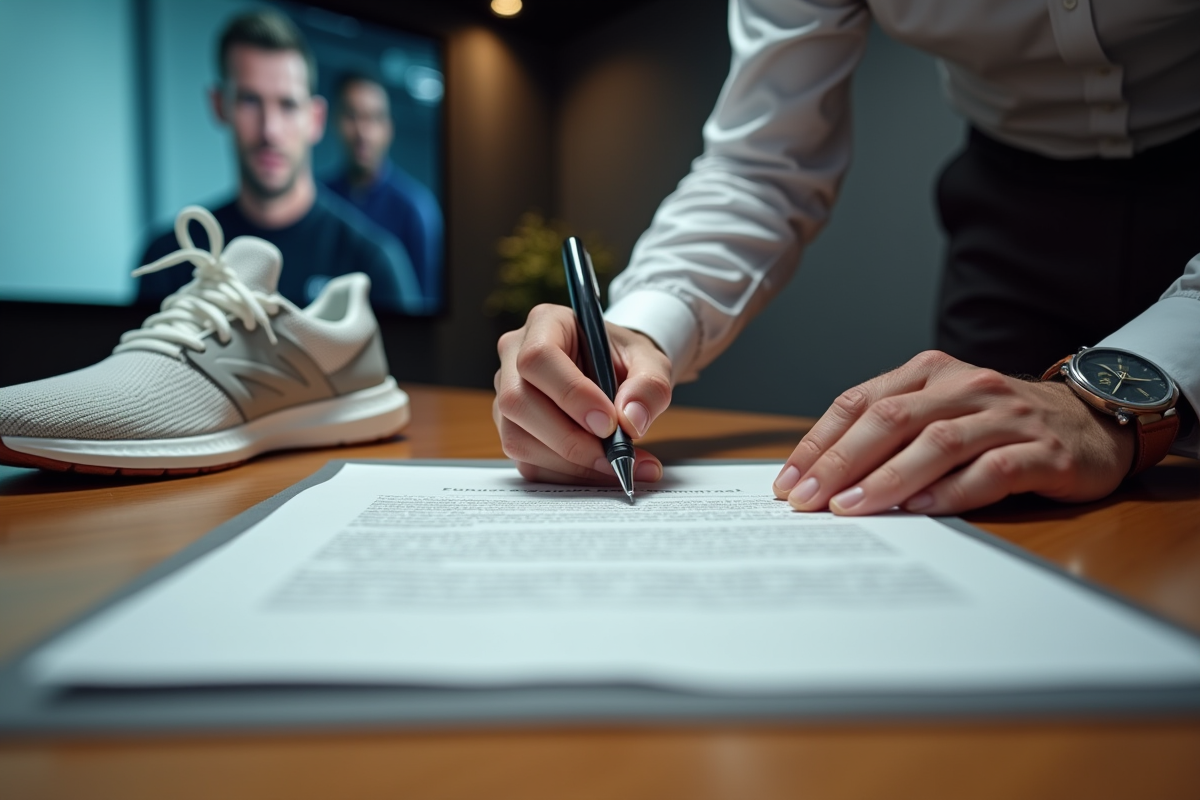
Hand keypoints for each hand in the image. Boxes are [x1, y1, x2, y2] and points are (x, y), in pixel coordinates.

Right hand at [493, 304, 673, 484]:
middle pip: (518, 401)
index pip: (538, 357)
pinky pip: (528, 462)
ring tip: (619, 467)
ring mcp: (507, 396)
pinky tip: (601, 472)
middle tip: (617, 456)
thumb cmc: (626, 360)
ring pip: (517, 438)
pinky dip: (567, 475)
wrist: (618, 374)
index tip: (608, 423)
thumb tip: (631, 421)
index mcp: (545, 323)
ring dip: (570, 463)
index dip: (570, 394)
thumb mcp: (650, 361)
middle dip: (569, 438)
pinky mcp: (514, 431)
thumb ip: (650, 385)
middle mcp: (514, 357)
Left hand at [771, 351, 1135, 514]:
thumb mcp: (940, 412)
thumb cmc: (998, 423)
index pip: (858, 402)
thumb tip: (821, 477)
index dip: (818, 442)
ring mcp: (1005, 416)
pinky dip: (951, 490)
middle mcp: (964, 387)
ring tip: (851, 507)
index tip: (786, 481)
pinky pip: (991, 469)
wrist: (1092, 420)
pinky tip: (919, 509)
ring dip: (887, 478)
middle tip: (807, 499)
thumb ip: (890, 434)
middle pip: (889, 419)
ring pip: (936, 442)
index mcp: (928, 373)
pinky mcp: (1043, 451)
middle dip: (840, 462)